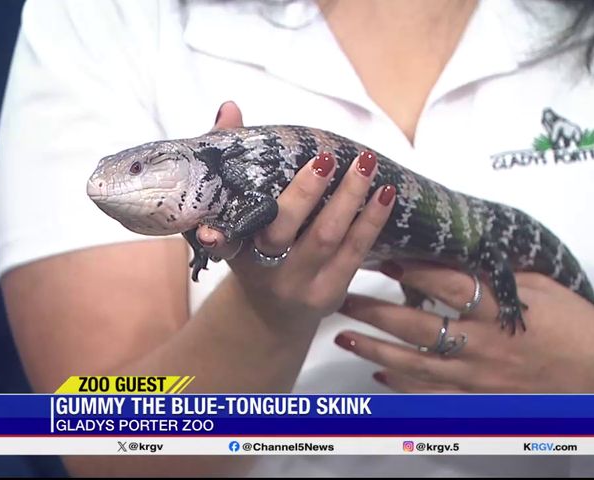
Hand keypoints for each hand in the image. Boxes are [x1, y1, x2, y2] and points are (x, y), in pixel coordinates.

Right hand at [198, 101, 397, 325]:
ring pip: (327, 238)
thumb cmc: (255, 247)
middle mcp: (263, 270)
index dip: (213, 239)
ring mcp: (298, 284)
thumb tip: (230, 108)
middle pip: (283, 232)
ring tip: (365, 163)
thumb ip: (231, 160)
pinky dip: (372, 220)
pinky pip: (355, 252)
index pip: (219, 243)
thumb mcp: (235, 213)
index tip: (208, 231)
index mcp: (234, 249)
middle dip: (306, 193)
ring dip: (350, 198)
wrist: (273, 310)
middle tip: (327, 158)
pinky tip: (385, 193)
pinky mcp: (329, 293)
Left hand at [336, 260, 593, 392]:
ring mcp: (478, 378)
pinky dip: (402, 387)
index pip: (447, 285)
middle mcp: (483, 345)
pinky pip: (432, 395)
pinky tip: (377, 377)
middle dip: (375, 311)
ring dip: (376, 351)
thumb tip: (452, 254)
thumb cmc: (577, 326)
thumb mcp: (540, 286)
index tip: (381, 256)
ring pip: (415, 365)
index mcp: (500, 311)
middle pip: (418, 326)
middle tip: (342, 297)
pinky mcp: (480, 400)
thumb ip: (495, 273)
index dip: (411, 270)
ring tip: (343, 338)